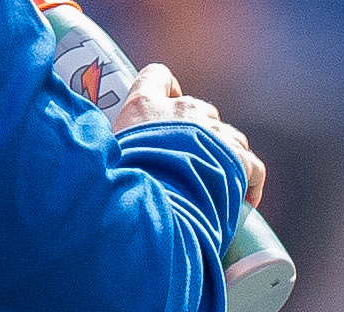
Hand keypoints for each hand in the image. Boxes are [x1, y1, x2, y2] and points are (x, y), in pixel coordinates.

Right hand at [106, 62, 266, 207]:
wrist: (157, 203)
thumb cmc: (124, 181)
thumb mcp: (107, 154)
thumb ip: (113, 143)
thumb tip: (90, 154)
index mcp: (145, 105)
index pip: (158, 76)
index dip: (167, 89)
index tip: (169, 108)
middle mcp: (182, 111)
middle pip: (201, 109)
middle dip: (200, 130)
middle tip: (191, 159)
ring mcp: (213, 132)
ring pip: (230, 135)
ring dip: (226, 154)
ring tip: (217, 181)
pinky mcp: (239, 158)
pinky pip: (253, 166)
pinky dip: (251, 182)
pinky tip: (245, 200)